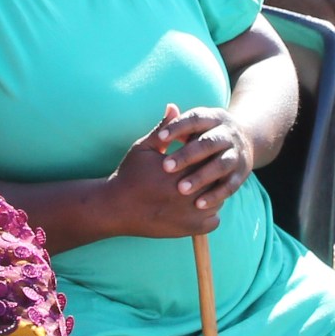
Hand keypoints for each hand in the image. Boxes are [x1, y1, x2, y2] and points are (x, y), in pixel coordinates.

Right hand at [102, 105, 248, 237]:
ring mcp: (191, 213)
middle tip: (203, 171)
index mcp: (180, 169)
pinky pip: (214, 220)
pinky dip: (210, 214)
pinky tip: (198, 206)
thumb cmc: (129, 175)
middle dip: (211, 172)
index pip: (206, 156)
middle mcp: (188, 192)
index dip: (205, 154)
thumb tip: (174, 106)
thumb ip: (163, 129)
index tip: (198, 154)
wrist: (116, 208)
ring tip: (202, 186)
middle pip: (215, 177)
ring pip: (218, 198)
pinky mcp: (191, 229)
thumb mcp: (144, 149)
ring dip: (213, 192)